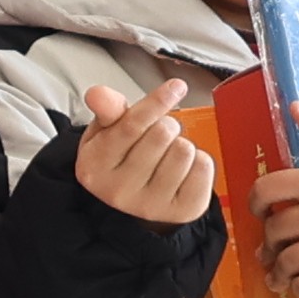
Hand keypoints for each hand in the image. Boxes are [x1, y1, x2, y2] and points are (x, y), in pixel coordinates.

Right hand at [63, 76, 222, 227]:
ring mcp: (150, 205)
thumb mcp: (106, 131)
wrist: (135, 197)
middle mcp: (119, 191)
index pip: (130, 126)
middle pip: (162, 134)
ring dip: (181, 144)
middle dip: (165, 126)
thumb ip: (107, 110)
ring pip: (184, 150)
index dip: (156, 102)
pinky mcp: (181, 211)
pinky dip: (198, 162)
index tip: (176, 86)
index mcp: (94, 167)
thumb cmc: (122, 156)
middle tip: (158, 135)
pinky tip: (183, 170)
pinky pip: (203, 167)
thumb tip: (97, 94)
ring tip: (168, 155)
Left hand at [245, 109, 298, 297]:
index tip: (260, 209)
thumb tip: (294, 108)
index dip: (255, 201)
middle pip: (274, 230)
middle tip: (273, 243)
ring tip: (277, 270)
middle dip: (269, 238)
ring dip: (277, 268)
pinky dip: (298, 287)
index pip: (267, 190)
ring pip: (286, 262)